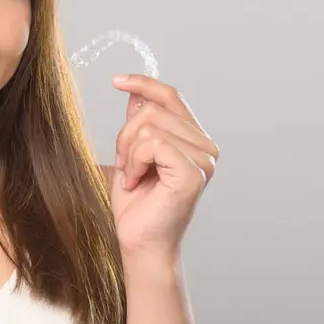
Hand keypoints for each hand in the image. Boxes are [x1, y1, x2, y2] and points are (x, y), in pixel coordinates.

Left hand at [109, 75, 219, 257]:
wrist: (139, 242)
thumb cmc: (137, 204)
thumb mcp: (133, 153)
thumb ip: (140, 123)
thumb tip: (136, 91)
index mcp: (194, 139)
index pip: (171, 96)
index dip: (144, 83)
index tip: (117, 80)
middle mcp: (206, 147)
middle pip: (153, 109)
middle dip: (126, 135)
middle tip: (124, 165)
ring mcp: (204, 160)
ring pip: (149, 125)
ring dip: (128, 151)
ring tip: (132, 176)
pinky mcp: (193, 173)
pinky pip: (153, 143)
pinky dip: (135, 161)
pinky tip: (136, 182)